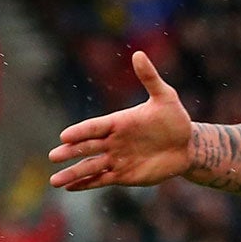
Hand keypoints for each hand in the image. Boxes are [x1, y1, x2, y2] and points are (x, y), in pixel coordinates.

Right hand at [47, 51, 193, 189]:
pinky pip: (102, 179)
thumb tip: (138, 54)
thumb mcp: (165, 97)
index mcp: (118, 122)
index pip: (95, 127)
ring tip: (55, 181)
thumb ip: (150, 78)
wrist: (187, 145)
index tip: (64, 137)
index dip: (81, 132)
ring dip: (73, 173)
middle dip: (70, 153)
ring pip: (90, 167)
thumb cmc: (175, 119)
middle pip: (87, 147)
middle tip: (53, 156)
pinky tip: (71, 187)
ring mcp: (117, 158)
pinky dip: (87, 184)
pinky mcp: (124, 174)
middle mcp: (113, 141)